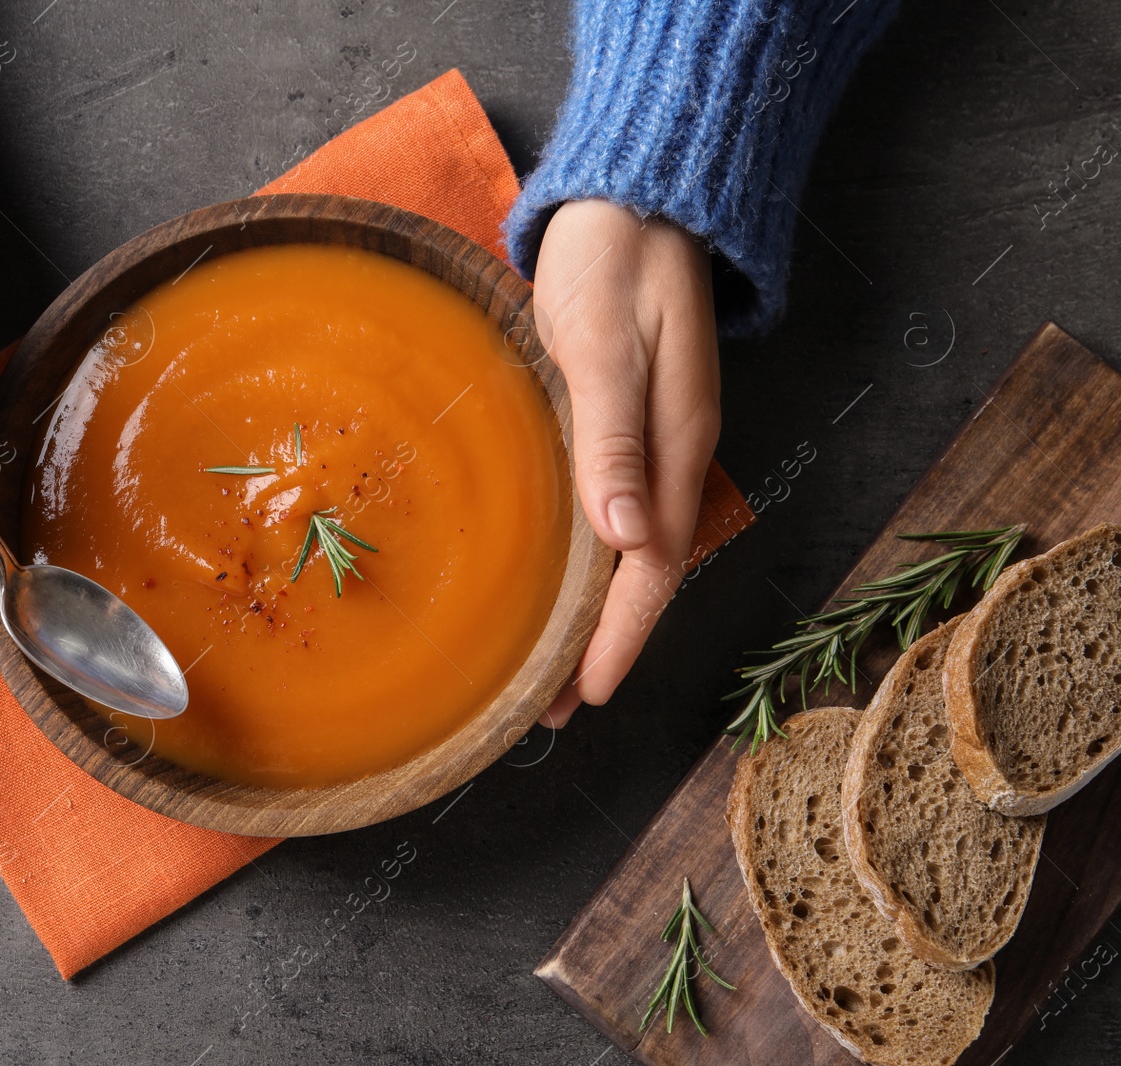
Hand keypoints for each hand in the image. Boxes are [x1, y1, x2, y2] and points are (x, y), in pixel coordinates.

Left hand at [532, 200, 720, 726]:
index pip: (653, 568)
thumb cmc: (614, 263)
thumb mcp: (606, 348)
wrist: (633, 199)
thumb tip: (626, 538)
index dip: (621, 638)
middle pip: (641, 575)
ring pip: (626, 550)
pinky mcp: (623, 421)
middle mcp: (670, 456)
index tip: (587, 696)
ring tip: (547, 668)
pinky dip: (585, 562)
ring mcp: (651, 440)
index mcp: (675, 446)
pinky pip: (611, 513)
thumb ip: (615, 440)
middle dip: (602, 646)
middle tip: (550, 709)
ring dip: (591, 612)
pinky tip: (556, 580)